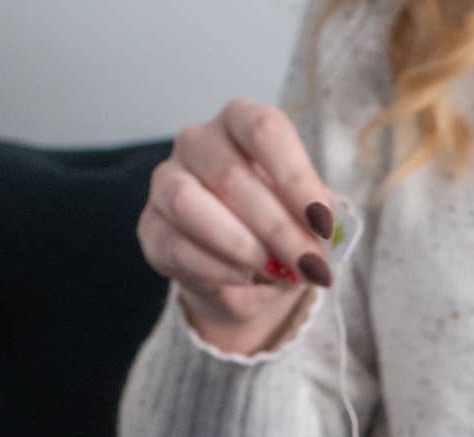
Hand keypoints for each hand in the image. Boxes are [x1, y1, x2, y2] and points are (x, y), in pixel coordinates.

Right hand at [138, 100, 339, 356]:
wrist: (245, 274)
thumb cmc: (277, 228)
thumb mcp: (304, 217)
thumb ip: (310, 216)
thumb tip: (317, 232)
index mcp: (240, 121)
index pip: (264, 130)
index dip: (296, 178)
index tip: (323, 223)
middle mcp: (197, 142)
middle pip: (232, 177)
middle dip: (278, 229)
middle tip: (310, 265)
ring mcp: (166, 182)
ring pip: (190, 205)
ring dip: (240, 245)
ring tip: (274, 271)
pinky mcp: (150, 228)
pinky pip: (177, 246)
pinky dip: (218, 268)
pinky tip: (246, 278)